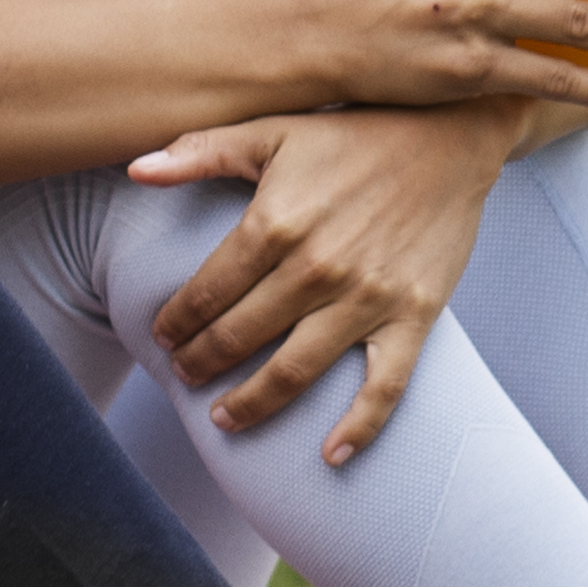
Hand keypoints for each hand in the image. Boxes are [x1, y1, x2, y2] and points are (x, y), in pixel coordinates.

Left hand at [122, 101, 540, 453]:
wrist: (450, 134)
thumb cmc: (355, 132)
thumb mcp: (273, 131)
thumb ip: (201, 151)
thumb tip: (136, 169)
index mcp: (275, 223)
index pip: (206, 291)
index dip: (176, 321)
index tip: (162, 335)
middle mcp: (316, 268)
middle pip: (239, 336)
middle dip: (201, 363)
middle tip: (184, 374)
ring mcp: (367, 298)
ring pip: (293, 371)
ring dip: (251, 403)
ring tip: (223, 418)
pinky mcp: (413, 317)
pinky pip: (384, 386)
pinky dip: (358, 427)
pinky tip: (329, 455)